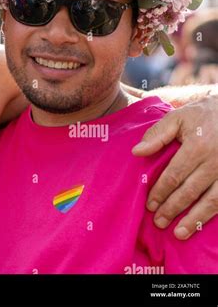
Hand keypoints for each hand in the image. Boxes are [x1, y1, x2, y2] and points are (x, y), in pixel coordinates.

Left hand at [132, 92, 217, 239]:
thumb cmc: (202, 115)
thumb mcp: (178, 117)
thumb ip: (158, 134)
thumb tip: (137, 151)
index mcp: (197, 146)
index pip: (174, 175)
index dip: (161, 191)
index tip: (149, 204)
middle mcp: (215, 162)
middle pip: (190, 191)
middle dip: (173, 209)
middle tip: (158, 222)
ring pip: (211, 201)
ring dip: (194, 219)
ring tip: (179, 233)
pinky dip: (213, 215)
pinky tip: (201, 225)